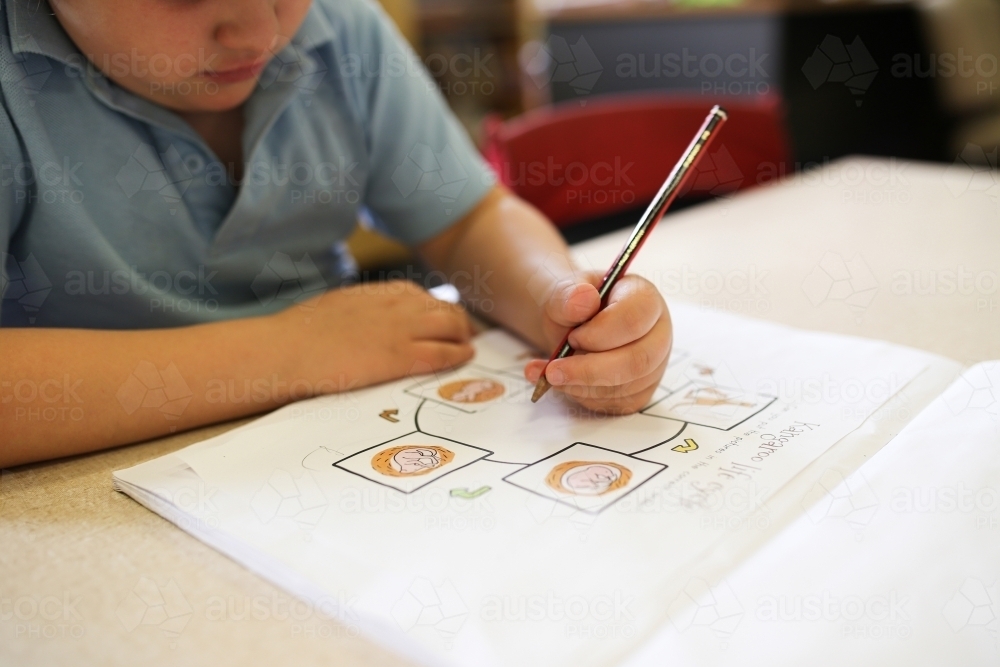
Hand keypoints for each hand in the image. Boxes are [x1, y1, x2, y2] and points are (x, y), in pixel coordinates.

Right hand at [276, 280, 473, 393]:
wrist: (290, 348)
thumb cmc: (303, 332)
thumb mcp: (339, 306)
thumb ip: (363, 308)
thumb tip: (369, 318)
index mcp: (382, 292)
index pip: (424, 296)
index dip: (439, 310)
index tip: (445, 321)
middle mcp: (398, 305)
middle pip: (446, 308)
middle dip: (460, 323)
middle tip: (466, 337)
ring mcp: (402, 329)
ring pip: (452, 326)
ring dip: (464, 337)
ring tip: (468, 348)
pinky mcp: (401, 356)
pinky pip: (442, 352)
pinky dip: (458, 354)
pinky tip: (465, 358)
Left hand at [524, 272, 671, 413]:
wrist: (570, 325)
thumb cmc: (573, 306)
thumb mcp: (563, 294)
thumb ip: (569, 295)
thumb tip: (583, 298)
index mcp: (645, 299)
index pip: (634, 320)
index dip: (598, 334)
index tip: (571, 338)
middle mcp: (658, 333)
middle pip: (637, 361)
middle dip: (590, 371)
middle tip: (554, 371)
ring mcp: (654, 365)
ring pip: (627, 387)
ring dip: (583, 386)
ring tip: (553, 374)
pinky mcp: (642, 390)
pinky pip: (619, 404)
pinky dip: (586, 398)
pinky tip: (566, 384)